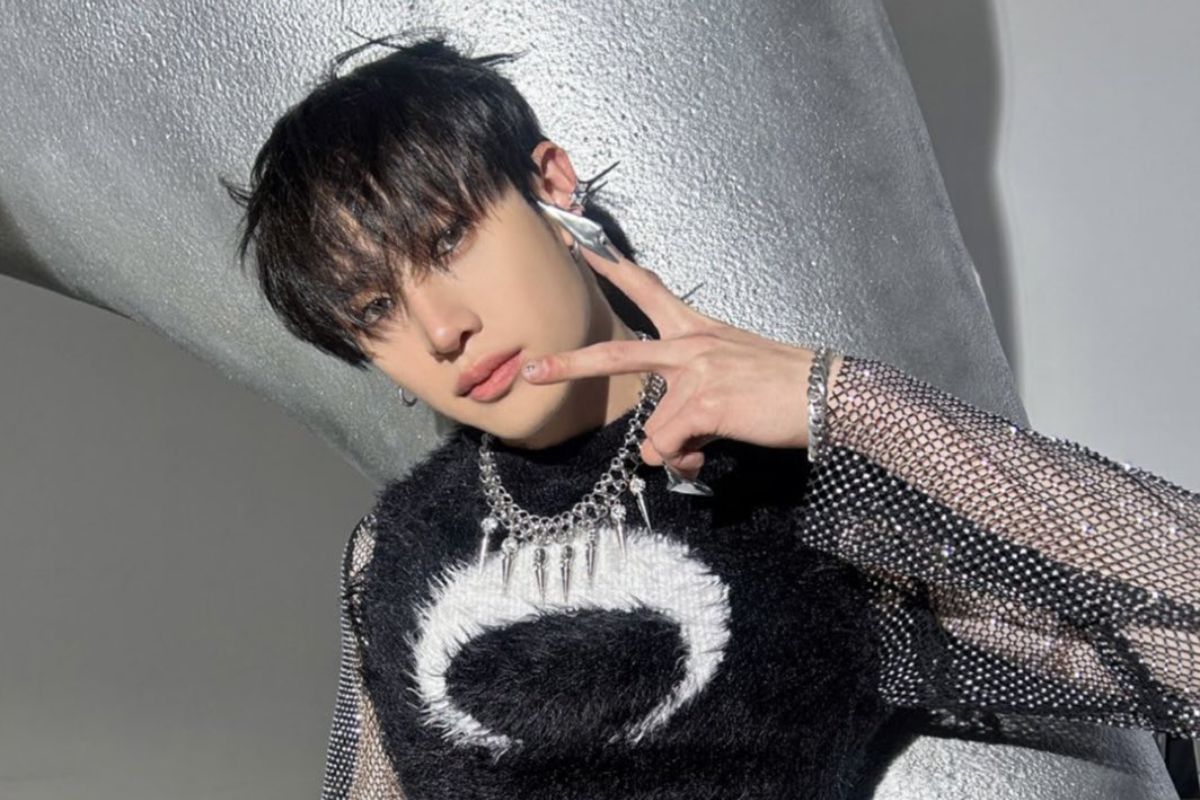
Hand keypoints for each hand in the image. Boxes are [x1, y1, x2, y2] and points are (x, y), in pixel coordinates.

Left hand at [520, 240, 842, 479]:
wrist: (826, 393)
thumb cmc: (783, 387)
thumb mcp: (733, 372)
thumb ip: (692, 395)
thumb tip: (667, 437)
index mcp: (697, 331)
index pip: (647, 289)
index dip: (610, 266)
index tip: (575, 243)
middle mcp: (690, 345)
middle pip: (615, 356)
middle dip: (568, 365)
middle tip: (530, 370)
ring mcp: (696, 372)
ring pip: (653, 433)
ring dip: (677, 452)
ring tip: (708, 444)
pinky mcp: (705, 400)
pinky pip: (669, 448)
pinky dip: (687, 461)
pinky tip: (710, 449)